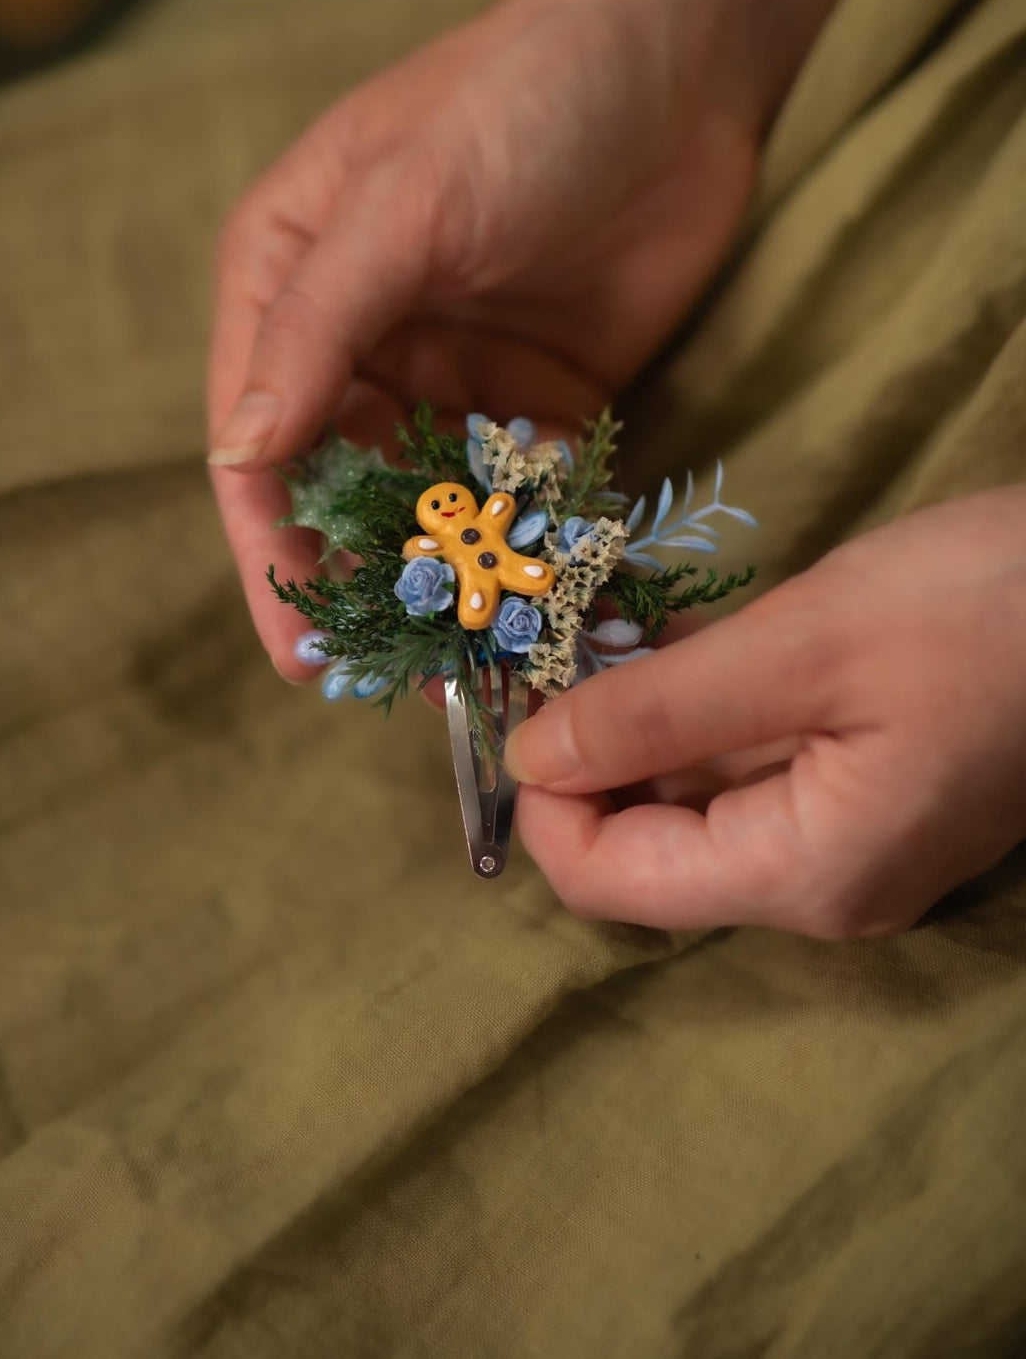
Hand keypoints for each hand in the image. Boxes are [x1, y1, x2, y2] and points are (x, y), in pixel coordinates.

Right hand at [208, 0, 756, 673]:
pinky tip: (550, 605)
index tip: (302, 650)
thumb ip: (319, 327)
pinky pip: (519, 495)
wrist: (683, 56)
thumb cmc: (521, 99)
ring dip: (450, 583)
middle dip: (368, 584)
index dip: (274, 551)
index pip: (259, 443)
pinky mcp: (539, 398)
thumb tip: (239, 455)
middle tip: (404, 677)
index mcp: (287, 280)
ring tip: (481, 662)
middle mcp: (358, 339)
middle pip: (341, 493)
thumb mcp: (404, 202)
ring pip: (430, 508)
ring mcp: (451, 375)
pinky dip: (529, 549)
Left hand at [508, 488, 1025, 937]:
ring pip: (691, 799)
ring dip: (636, 719)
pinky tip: (674, 635)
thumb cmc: (983, 609)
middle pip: (643, 845)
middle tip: (549, 637)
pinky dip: (696, 707)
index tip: (515, 690)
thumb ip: (657, 711)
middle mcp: (817, 884)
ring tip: (603, 624)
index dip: (539, 796)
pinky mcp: (868, 789)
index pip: (606, 881)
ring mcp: (848, 840)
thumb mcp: (803, 646)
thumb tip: (529, 760)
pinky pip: (747, 767)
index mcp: (802, 872)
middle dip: (583, 747)